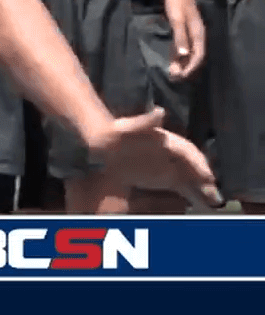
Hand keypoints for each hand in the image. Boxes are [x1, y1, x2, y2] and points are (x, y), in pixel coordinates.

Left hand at [88, 108, 221, 208]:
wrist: (101, 146)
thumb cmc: (114, 133)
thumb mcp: (126, 126)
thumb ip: (144, 121)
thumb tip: (160, 112)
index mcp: (165, 139)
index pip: (187, 150)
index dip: (198, 161)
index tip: (206, 174)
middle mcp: (171, 153)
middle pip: (192, 165)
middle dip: (204, 177)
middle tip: (213, 192)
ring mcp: (169, 165)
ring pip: (191, 177)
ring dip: (202, 188)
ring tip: (213, 200)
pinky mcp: (164, 178)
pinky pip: (183, 186)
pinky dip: (193, 194)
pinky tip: (202, 203)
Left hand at [163, 0, 206, 79]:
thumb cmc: (177, 1)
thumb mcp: (177, 19)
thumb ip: (180, 37)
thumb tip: (184, 56)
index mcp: (198, 34)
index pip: (198, 56)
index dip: (190, 67)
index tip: (180, 76)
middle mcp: (197, 35)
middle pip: (194, 56)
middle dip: (185, 67)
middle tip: (174, 77)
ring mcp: (190, 32)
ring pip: (188, 51)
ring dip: (181, 62)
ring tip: (171, 71)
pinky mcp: (183, 28)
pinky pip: (183, 45)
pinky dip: (177, 53)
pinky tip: (171, 58)